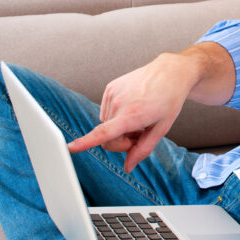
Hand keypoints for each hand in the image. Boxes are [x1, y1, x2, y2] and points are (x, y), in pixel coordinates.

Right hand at [68, 51, 204, 171]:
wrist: (170, 73)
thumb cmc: (169, 100)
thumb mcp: (162, 128)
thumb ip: (143, 149)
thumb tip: (128, 167)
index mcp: (132, 114)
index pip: (105, 132)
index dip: (86, 142)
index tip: (70, 147)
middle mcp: (118, 103)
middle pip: (108, 138)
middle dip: (122, 142)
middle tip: (141, 135)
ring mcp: (112, 93)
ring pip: (106, 125)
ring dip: (120, 129)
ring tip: (140, 119)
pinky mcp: (110, 87)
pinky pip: (106, 112)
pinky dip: (117, 116)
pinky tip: (133, 109)